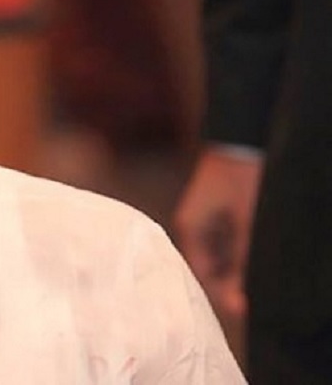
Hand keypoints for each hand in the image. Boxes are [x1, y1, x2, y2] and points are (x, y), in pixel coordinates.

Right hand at [174, 147, 262, 320]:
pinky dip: (237, 249)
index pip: (201, 275)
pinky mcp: (213, 212)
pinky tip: (252, 245)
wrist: (242, 139)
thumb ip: (241, 262)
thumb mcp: (246, 223)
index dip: (224, 292)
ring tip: (256, 261)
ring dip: (235, 263)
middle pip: (208, 266)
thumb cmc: (241, 178)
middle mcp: (190, 227)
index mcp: (189, 229)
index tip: (246, 305)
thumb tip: (237, 301)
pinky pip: (222, 241)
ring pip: (217, 255)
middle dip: (230, 278)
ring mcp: (201, 219)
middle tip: (254, 284)